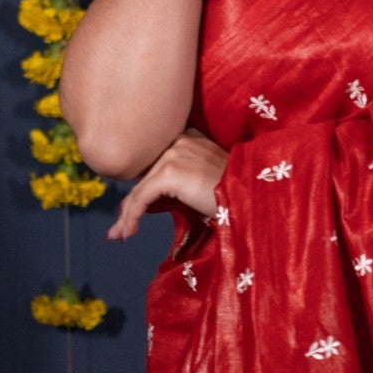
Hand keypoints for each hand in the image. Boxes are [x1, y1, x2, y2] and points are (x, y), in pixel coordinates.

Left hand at [107, 129, 227, 241]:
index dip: (141, 190)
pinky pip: (142, 197)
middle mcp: (179, 141)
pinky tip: (129, 231)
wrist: (253, 196)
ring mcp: (173, 154)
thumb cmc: (236, 193)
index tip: (130, 211)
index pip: (155, 165)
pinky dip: (132, 215)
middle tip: (119, 229)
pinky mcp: (170, 172)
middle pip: (145, 177)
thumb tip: (154, 200)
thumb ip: (183, 180)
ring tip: (119, 235)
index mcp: (188, 138)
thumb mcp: (207, 179)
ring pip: (140, 188)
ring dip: (127, 215)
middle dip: (130, 205)